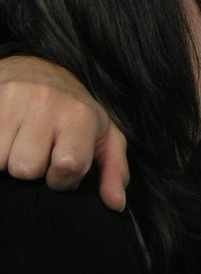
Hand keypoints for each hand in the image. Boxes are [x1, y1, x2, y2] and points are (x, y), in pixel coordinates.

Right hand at [0, 56, 128, 210]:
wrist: (39, 69)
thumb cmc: (75, 112)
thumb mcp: (104, 136)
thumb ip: (114, 171)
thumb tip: (116, 204)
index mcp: (80, 115)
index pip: (67, 166)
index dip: (62, 178)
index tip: (60, 168)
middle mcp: (47, 103)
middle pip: (26, 168)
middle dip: (32, 169)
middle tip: (39, 152)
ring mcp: (15, 99)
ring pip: (0, 161)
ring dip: (8, 160)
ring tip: (21, 143)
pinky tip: (7, 137)